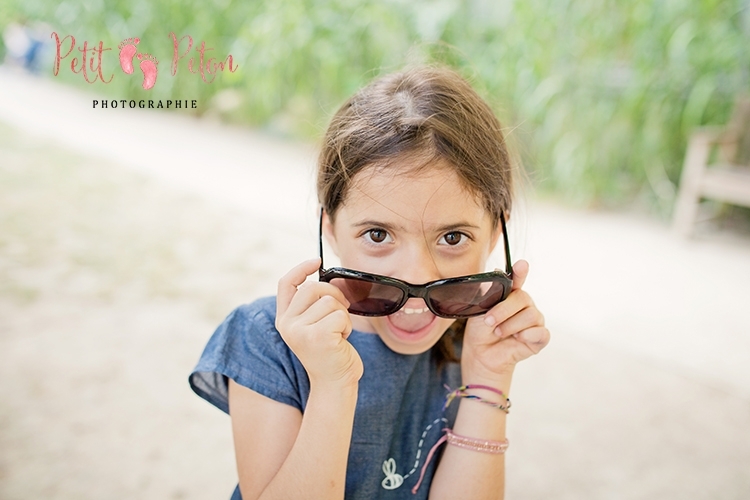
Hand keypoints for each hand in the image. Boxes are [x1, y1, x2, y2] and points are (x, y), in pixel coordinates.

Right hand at [276, 258, 363, 387]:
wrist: (335, 383)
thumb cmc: (329, 353)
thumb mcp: (313, 326)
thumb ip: (312, 306)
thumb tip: (327, 280)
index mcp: (284, 319)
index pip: (286, 284)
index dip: (300, 268)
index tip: (317, 260)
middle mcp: (287, 324)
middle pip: (313, 287)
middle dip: (333, 294)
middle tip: (341, 310)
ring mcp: (300, 331)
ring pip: (329, 301)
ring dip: (342, 315)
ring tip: (338, 332)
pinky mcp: (318, 337)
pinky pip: (340, 315)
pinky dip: (346, 325)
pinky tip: (341, 340)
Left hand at [461, 260, 549, 384]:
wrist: (482, 353)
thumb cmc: (481, 329)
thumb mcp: (480, 309)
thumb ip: (490, 292)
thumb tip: (497, 272)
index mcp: (511, 294)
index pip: (518, 278)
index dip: (520, 272)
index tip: (521, 265)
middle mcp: (525, 304)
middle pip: (523, 298)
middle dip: (502, 310)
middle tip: (489, 321)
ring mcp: (534, 320)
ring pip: (530, 315)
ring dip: (510, 326)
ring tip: (498, 332)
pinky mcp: (540, 337)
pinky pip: (540, 332)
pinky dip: (525, 336)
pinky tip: (516, 339)